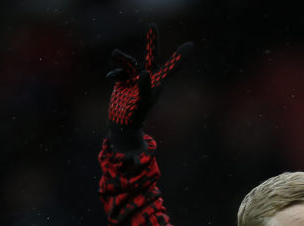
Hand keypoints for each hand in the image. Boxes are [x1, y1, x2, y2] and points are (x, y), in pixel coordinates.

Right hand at [106, 24, 192, 149]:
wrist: (123, 122)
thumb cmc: (137, 113)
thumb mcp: (143, 100)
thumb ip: (145, 85)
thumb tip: (143, 71)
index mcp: (159, 81)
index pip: (172, 66)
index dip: (180, 55)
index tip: (191, 45)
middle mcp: (148, 76)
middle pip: (151, 55)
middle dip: (151, 41)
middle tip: (153, 25)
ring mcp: (135, 77)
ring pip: (130, 62)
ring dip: (122, 58)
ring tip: (115, 53)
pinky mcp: (124, 80)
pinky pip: (119, 71)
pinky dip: (115, 74)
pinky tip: (111, 78)